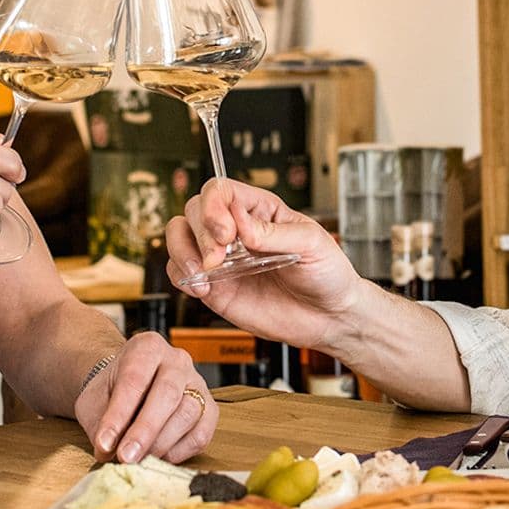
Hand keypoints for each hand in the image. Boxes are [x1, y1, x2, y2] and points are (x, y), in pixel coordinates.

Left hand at [74, 331, 216, 463]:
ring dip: (161, 444)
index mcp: (146, 347)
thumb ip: (100, 424)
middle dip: (145, 431)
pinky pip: (201, 434)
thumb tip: (108, 450)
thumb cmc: (111, 392)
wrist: (128, 388)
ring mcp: (198, 384)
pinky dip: (179, 452)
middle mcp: (177, 361)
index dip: (119, 415)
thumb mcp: (94, 400)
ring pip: (188, 414)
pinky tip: (158, 458)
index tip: (105, 443)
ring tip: (138, 460)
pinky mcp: (210, 410)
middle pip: (167, 394)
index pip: (134, 379)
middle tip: (126, 457)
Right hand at [165, 179, 364, 350]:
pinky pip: (179, 272)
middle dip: (202, 232)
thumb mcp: (311, 244)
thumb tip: (239, 222)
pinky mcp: (214, 287)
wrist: (329, 317)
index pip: (221, 191)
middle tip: (220, 256)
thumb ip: (273, 233)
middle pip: (195, 209)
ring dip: (183, 250)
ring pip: (179, 236)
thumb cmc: (327, 273)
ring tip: (205, 271)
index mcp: (260, 210)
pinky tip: (203, 287)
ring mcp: (222, 258)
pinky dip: (181, 276)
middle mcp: (236, 230)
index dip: (215, 205)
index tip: (227, 231)